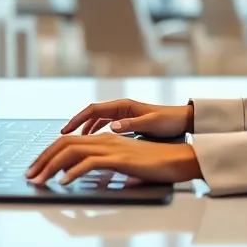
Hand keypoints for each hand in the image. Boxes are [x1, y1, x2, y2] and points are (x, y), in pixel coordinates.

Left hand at [26, 133, 202, 185]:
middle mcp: (104, 139)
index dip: (48, 154)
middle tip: (29, 176)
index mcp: (103, 139)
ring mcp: (111, 148)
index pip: (67, 142)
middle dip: (42, 159)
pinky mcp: (120, 159)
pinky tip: (64, 182)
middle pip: (64, 144)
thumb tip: (88, 178)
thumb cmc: (155, 164)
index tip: (36, 168)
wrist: (179, 160)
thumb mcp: (124, 164)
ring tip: (39, 180)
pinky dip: (73, 172)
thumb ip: (106, 167)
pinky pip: (90, 163)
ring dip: (51, 166)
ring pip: (72, 151)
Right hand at [62, 98, 193, 136]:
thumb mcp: (150, 124)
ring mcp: (123, 114)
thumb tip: (111, 127)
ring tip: (75, 140)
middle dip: (77, 123)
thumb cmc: (169, 121)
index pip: (93, 110)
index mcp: (123, 106)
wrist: (183, 120)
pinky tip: (92, 140)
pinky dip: (96, 131)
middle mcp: (121, 108)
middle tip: (63, 135)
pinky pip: (105, 124)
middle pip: (91, 113)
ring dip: (85, 128)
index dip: (78, 119)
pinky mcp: (127, 121)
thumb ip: (131, 125)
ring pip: (97, 119)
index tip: (66, 129)